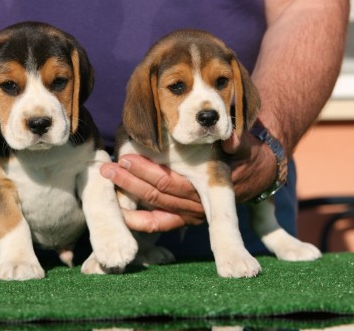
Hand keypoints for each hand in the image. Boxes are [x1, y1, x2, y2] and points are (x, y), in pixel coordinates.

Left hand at [101, 131, 276, 232]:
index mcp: (210, 185)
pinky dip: (138, 220)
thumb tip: (231, 140)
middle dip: (129, 181)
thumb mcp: (247, 145)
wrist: (256, 175)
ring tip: (107, 179)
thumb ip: (239, 141)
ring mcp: (189, 214)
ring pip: (153, 207)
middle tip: (108, 167)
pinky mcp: (183, 216)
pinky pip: (158, 223)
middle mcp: (197, 205)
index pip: (172, 182)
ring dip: (128, 195)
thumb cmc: (246, 156)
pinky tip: (119, 212)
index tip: (127, 159)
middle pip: (156, 195)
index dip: (147, 173)